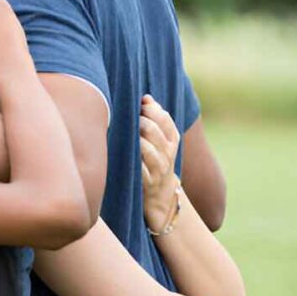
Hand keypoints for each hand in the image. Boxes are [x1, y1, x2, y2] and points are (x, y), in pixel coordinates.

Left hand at [140, 96, 180, 233]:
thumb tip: (146, 98)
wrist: (163, 197)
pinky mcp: (147, 183)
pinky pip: (140, 171)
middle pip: (155, 133)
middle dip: (142, 122)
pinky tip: (125, 154)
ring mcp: (158, 170)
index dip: (154, 110)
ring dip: (136, 140)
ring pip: (148, 150)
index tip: (142, 103)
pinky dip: (133, 162)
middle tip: (131, 117)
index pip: (166, 121)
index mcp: (171, 141)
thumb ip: (155, 119)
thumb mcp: (160, 141)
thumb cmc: (156, 161)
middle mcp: (167, 155)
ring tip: (128, 133)